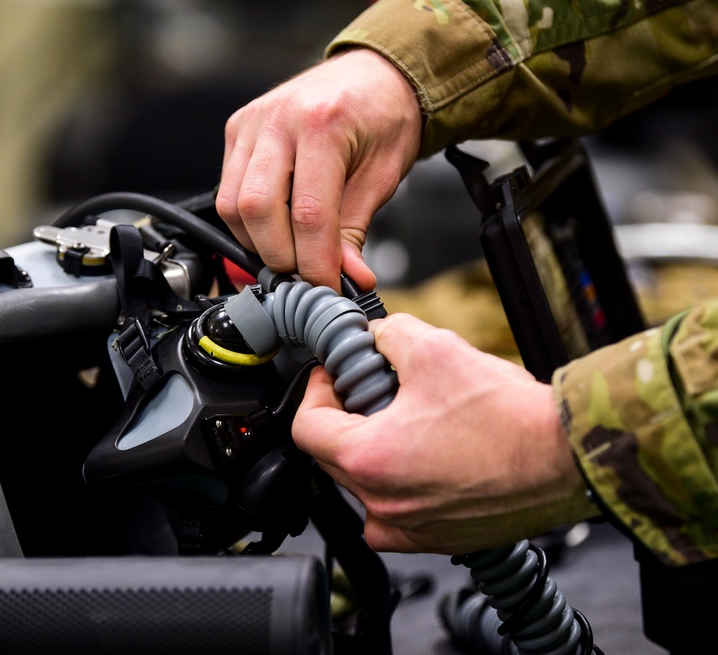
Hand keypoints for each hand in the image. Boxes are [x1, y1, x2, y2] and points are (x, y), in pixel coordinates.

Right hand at [216, 48, 421, 291]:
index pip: (308, 213)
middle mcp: (278, 119)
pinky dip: (249, 220)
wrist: (373, 73)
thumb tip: (346, 277)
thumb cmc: (383, 116)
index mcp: (323, 124)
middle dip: (280, 256)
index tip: (326, 287)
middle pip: (257, 210)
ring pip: (232, 204)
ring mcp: (251, 122)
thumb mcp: (383, 175)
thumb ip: (355, 228)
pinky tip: (276, 225)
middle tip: (306, 274)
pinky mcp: (237, 129)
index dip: (315, 262)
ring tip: (291, 251)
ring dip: (258, 242)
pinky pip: (229, 190)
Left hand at [292, 313, 598, 554]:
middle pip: (332, 457)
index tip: (332, 375)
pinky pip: (399, 513)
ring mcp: (411, 529)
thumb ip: (388, 336)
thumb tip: (374, 337)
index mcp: (368, 461)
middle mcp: (382, 506)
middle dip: (346, 417)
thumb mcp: (434, 348)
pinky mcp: (439, 540)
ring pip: (365, 486)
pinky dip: (403, 485)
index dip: (315, 391)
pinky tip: (431, 457)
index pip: (306, 426)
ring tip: (411, 421)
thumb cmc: (510, 417)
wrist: (570, 458)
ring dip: (375, 451)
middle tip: (373, 390)